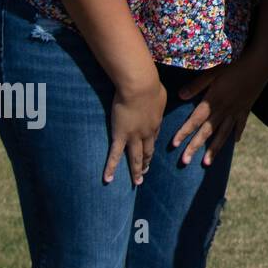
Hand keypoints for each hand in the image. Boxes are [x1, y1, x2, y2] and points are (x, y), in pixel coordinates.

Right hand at [105, 70, 165, 184]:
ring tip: (137, 182)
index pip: (154, 136)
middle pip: (148, 150)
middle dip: (147, 162)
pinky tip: (108, 179)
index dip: (151, 144)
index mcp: (156, 121)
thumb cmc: (151, 85)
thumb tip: (156, 98)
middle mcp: (147, 132)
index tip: (150, 150)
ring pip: (136, 157)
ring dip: (137, 170)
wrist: (140, 87)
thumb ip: (157, 99)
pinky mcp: (120, 136)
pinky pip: (115, 155)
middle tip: (146, 173)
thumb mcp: (160, 93)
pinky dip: (111, 168)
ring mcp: (134, 136)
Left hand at [171, 45, 267, 166]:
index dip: (184, 132)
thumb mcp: (213, 71)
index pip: (195, 120)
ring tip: (206, 163)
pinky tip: (234, 142)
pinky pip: (240, 124)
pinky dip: (237, 134)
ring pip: (223, 134)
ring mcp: (236, 111)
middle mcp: (224, 109)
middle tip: (184, 162)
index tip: (174, 145)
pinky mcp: (246, 108)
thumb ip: (197, 85)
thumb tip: (180, 96)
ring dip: (214, 149)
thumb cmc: (235, 63)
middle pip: (206, 131)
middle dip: (194, 147)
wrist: (261, 64)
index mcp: (214, 100)